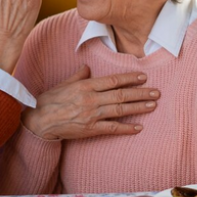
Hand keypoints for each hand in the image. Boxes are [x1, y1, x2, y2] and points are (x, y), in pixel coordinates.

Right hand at [22, 66, 159, 140]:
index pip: (113, 80)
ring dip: (138, 107)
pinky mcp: (90, 129)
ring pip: (120, 109)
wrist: (40, 121)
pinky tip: (139, 128)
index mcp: (85, 86)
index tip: (143, 77)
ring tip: (153, 105)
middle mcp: (91, 99)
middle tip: (156, 92)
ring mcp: (92, 115)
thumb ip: (78, 76)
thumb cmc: (49, 101)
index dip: (129, 78)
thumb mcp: (63, 84)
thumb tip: (87, 68)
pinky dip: (126, 128)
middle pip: (121, 94)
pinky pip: (112, 128)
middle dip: (141, 93)